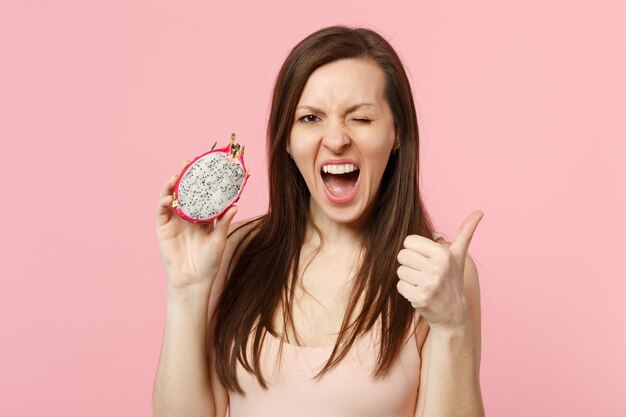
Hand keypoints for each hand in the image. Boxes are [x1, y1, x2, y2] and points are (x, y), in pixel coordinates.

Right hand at [156, 159, 238, 289]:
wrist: (193, 280)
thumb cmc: (209, 261)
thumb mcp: (219, 239)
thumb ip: (224, 222)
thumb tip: (235, 205)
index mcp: (202, 216)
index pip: (202, 194)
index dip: (203, 181)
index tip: (208, 166)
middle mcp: (187, 215)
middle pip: (185, 191)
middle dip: (186, 176)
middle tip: (189, 162)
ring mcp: (174, 220)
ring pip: (171, 197)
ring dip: (172, 185)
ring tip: (176, 175)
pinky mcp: (163, 228)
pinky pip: (161, 211)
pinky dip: (164, 202)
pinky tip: (169, 198)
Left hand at [396, 210, 483, 331]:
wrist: (454, 314)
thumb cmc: (453, 279)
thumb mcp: (459, 256)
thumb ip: (465, 232)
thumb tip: (479, 211)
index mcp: (444, 253)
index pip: (409, 241)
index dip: (414, 251)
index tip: (426, 260)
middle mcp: (437, 268)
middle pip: (402, 255)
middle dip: (410, 265)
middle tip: (424, 273)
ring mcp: (429, 284)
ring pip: (400, 271)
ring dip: (408, 278)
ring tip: (423, 284)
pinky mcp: (420, 298)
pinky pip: (400, 286)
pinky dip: (407, 291)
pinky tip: (420, 294)